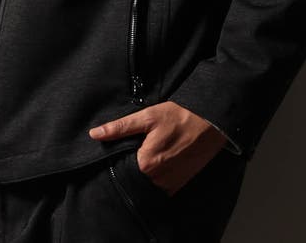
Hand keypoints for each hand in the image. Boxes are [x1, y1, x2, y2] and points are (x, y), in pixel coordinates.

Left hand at [88, 101, 227, 195]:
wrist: (210, 124)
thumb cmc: (179, 117)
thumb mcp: (148, 117)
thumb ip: (120, 128)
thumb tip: (95, 134)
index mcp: (146, 164)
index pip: (120, 169)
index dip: (116, 158)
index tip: (118, 148)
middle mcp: (157, 180)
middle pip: (133, 177)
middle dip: (129, 166)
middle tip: (134, 148)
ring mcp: (170, 185)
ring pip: (146, 183)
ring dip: (142, 173)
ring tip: (147, 152)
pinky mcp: (179, 185)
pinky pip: (160, 187)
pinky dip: (155, 178)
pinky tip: (158, 161)